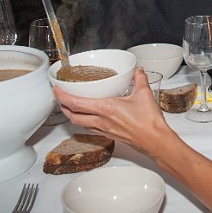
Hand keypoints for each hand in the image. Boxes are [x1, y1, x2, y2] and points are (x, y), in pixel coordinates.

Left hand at [54, 68, 174, 156]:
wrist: (155, 140)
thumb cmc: (148, 122)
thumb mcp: (144, 94)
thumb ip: (139, 79)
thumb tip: (137, 71)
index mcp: (106, 109)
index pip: (76, 103)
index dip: (62, 96)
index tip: (56, 89)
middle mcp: (101, 121)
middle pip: (73, 116)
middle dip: (62, 107)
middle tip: (59, 98)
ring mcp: (104, 130)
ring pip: (80, 124)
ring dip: (72, 115)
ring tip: (70, 107)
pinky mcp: (109, 135)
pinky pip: (90, 128)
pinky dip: (84, 122)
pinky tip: (88, 117)